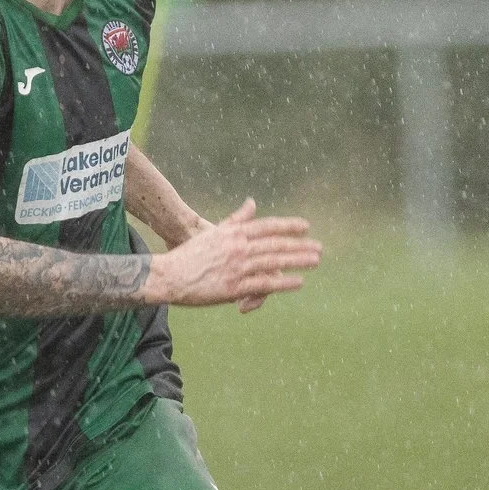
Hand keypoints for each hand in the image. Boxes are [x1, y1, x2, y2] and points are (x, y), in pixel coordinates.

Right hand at [142, 199, 321, 308]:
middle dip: (299, 245)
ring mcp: (237, 267)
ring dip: (297, 261)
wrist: (169, 276)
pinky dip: (283, 282)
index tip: (305, 227)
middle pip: (275, 244)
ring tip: (315, 260)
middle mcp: (238, 248)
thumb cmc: (190, 256)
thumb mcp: (214, 232)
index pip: (266, 226)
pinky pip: (264, 284)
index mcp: (233, 234)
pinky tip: (298, 282)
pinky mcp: (234, 287)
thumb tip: (252, 202)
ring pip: (274, 262)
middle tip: (319, 247)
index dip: (287, 226)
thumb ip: (236, 218)